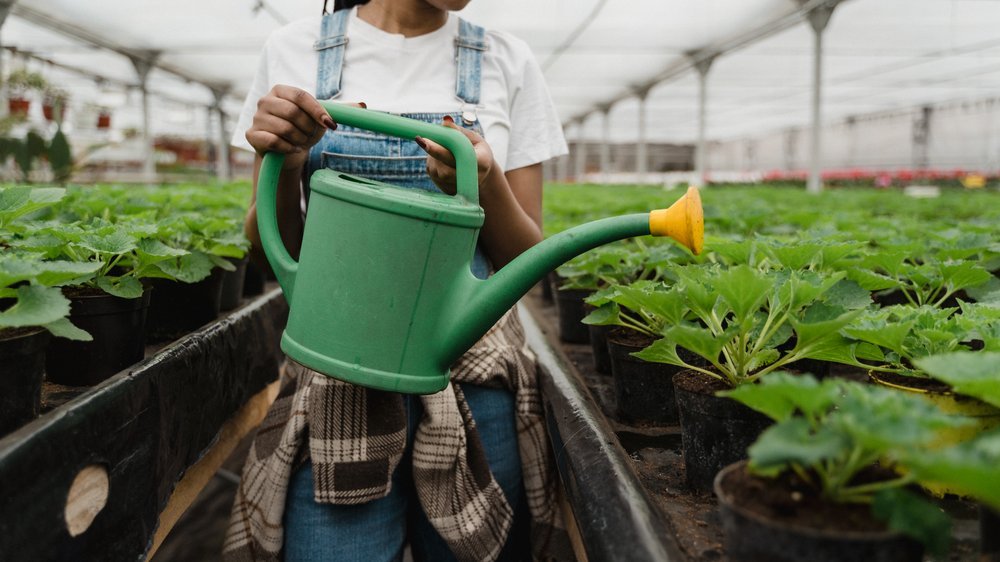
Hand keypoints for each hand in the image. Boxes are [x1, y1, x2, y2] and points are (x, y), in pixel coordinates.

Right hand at [245, 86, 364, 171]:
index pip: (301, 96)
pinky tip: (292, 149)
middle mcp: (265, 100)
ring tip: (301, 142)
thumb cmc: (304, 130)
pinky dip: (289, 148)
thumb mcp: (321, 119)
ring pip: (284, 128)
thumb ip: (339, 111)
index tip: (331, 125)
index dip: (318, 111)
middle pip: (292, 112)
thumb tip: (363, 106)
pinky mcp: (251, 135)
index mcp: (281, 90)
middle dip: (308, 128)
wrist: (287, 152)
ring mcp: (256, 117)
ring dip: (299, 139)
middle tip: (311, 136)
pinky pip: (274, 141)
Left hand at [415, 116, 494, 195]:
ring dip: (434, 158)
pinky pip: (435, 174)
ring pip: (437, 171)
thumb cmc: (477, 150)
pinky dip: (435, 164)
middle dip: (432, 153)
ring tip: (443, 149)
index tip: (424, 141)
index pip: (459, 157)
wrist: (481, 173)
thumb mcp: (473, 138)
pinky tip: (443, 161)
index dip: (439, 150)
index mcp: (482, 163)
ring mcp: (460, 186)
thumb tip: (445, 120)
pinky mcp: (449, 190)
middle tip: (420, 139)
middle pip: (445, 170)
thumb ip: (458, 131)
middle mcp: (472, 178)